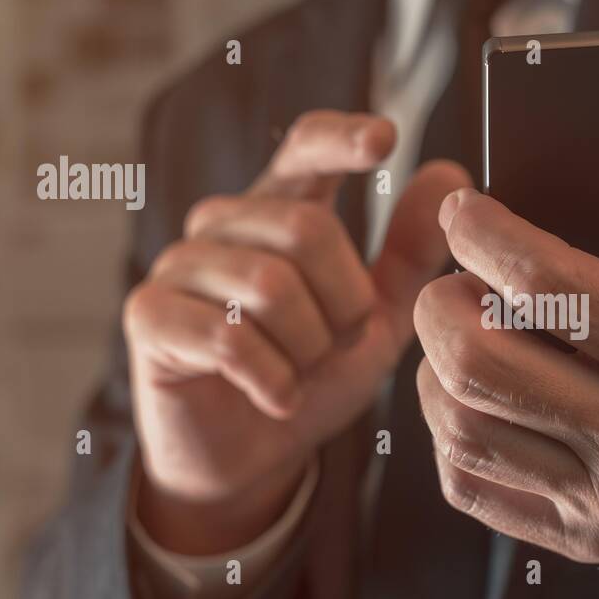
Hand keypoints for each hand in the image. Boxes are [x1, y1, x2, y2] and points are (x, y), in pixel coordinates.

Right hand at [123, 110, 468, 552]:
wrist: (251, 459)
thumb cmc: (311, 377)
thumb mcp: (377, 319)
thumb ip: (410, 252)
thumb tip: (449, 171)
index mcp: (280, 211)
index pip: (304, 151)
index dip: (339, 139)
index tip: (383, 140)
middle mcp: (224, 223)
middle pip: (306, 229)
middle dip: (344, 304)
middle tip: (337, 347)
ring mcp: (179, 265)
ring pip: (270, 286)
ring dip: (308, 349)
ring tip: (301, 373)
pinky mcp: (148, 315)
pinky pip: (230, 338)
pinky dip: (272, 381)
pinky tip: (277, 398)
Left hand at [413, 71, 598, 590]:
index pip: (551, 285)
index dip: (485, 236)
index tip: (465, 210)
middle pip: (480, 362)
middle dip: (441, 305)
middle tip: (455, 281)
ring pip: (464, 428)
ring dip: (436, 371)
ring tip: (460, 337)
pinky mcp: (584, 538)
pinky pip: (475, 488)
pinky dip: (451, 439)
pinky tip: (473, 403)